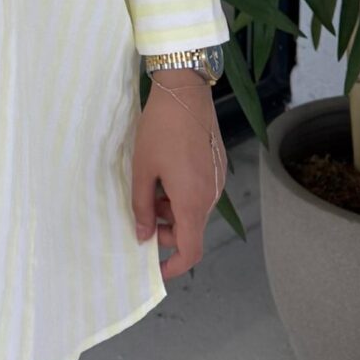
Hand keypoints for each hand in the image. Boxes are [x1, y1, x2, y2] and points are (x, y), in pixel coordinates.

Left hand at [130, 70, 226, 281]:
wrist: (185, 91)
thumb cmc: (160, 129)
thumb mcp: (143, 169)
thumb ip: (142, 207)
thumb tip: (143, 235)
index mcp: (193, 201)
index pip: (191, 251)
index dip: (173, 266)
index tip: (155, 268)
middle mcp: (211, 196)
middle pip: (192, 231)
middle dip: (167, 232)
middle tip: (142, 214)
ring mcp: (217, 181)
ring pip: (195, 211)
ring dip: (173, 211)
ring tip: (150, 186)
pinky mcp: (218, 166)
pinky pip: (201, 193)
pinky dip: (182, 195)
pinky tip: (165, 174)